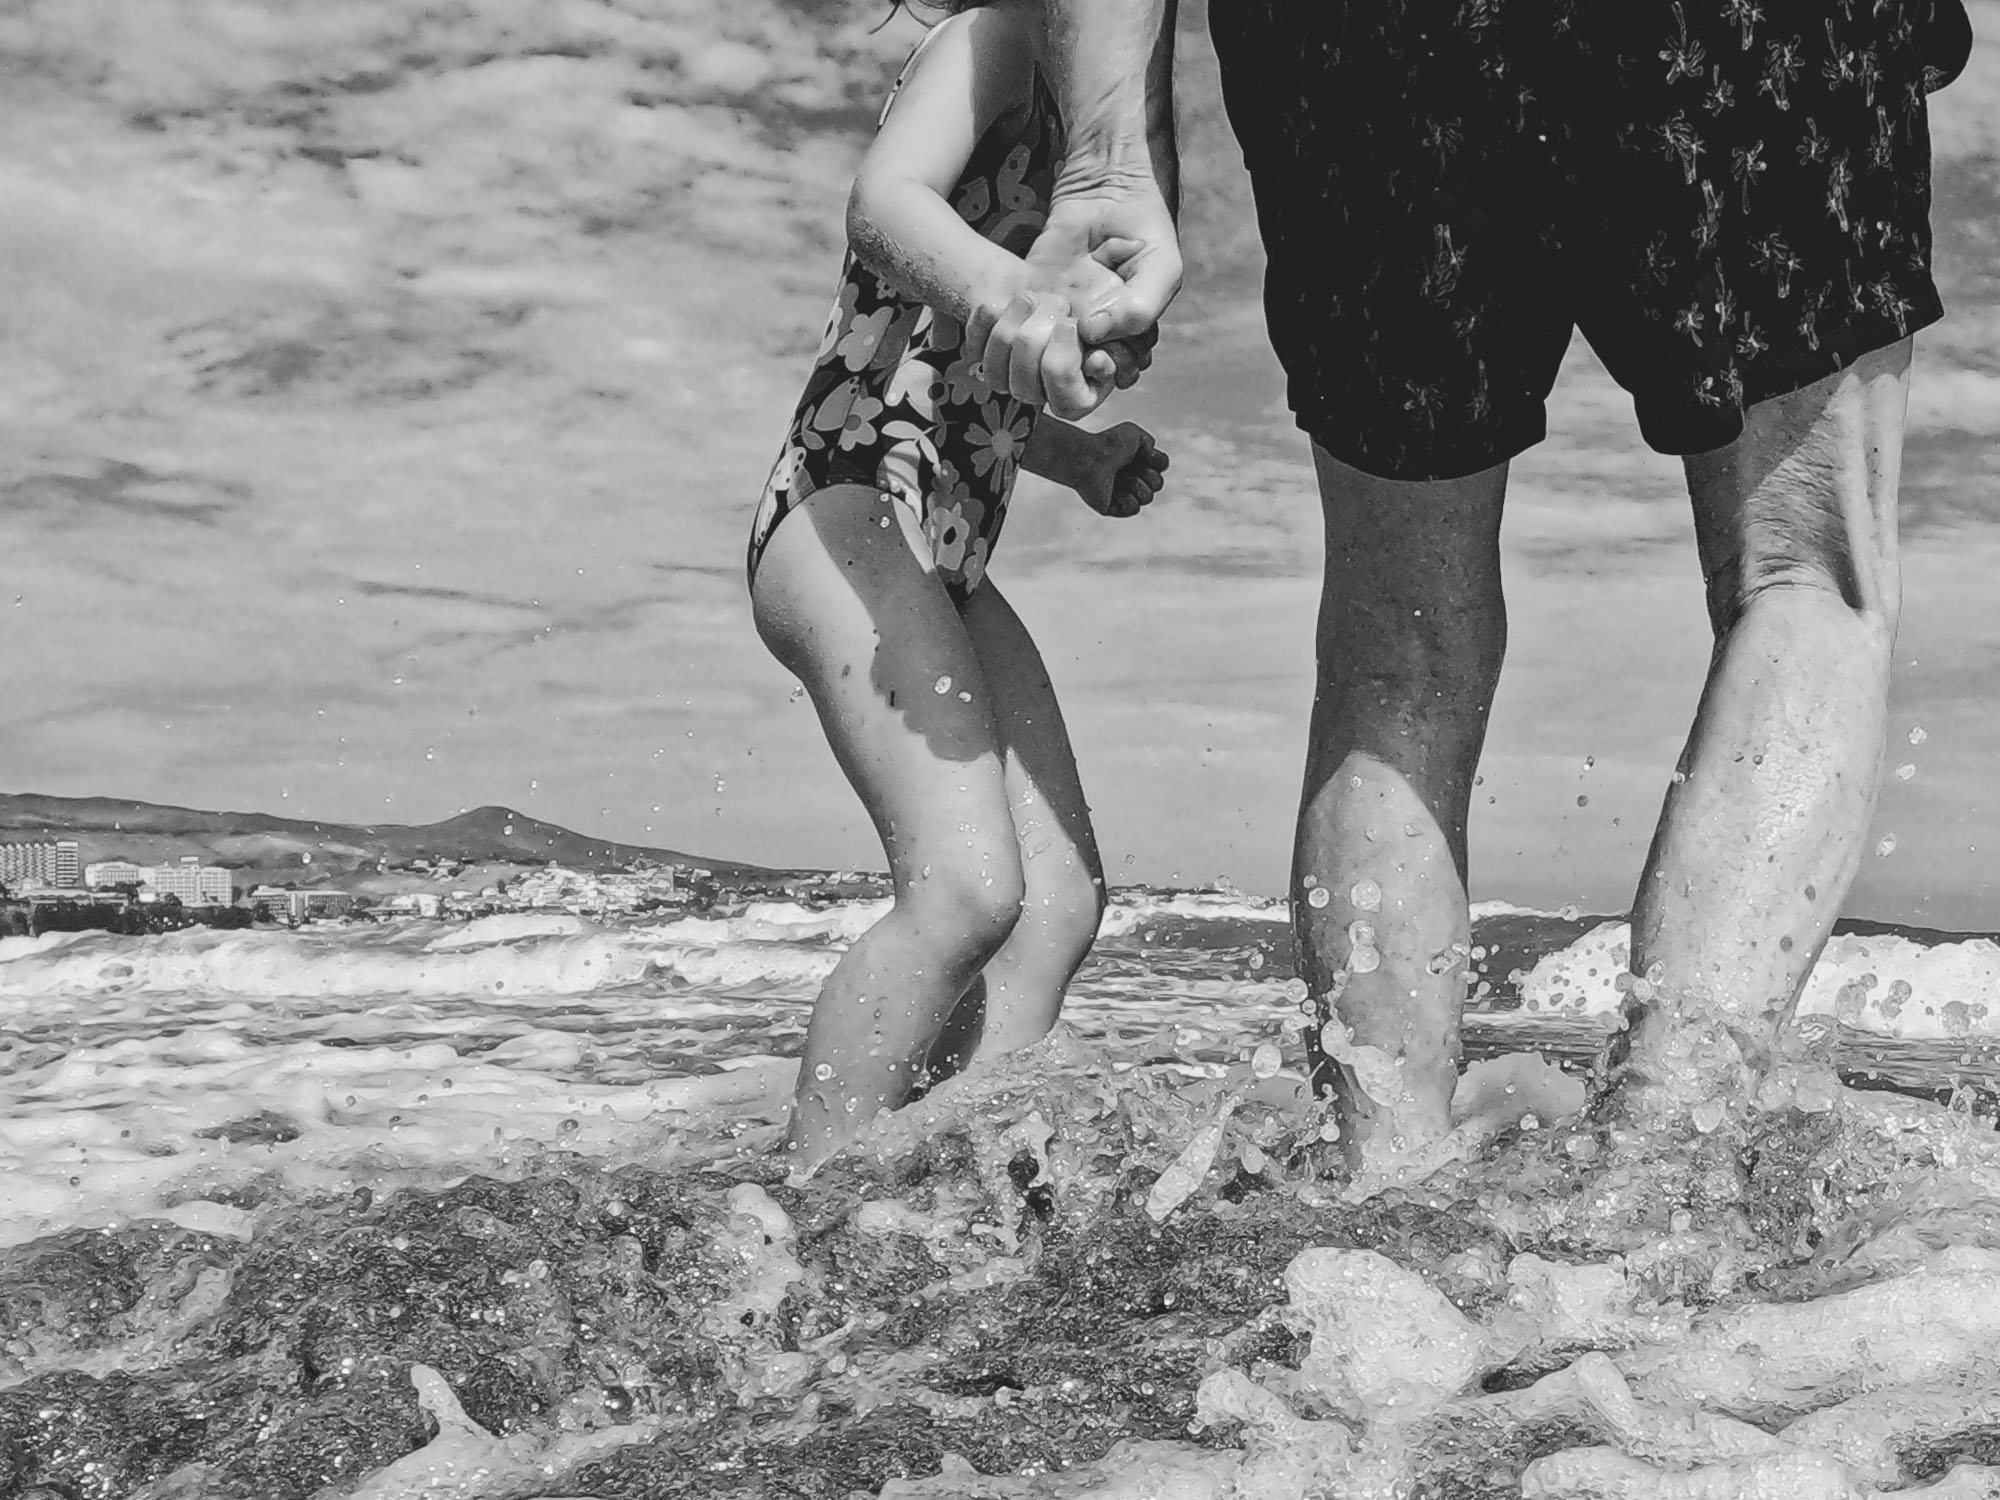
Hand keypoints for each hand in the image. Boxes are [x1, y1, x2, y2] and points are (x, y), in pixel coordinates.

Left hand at [966, 170, 1182, 418]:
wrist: (1105, 192)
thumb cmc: (1143, 232)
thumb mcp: (1160, 268)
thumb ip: (1139, 308)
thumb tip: (1090, 334)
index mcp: (1118, 354)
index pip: (1089, 396)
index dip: (1083, 381)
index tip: (1095, 353)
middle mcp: (1079, 353)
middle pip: (1049, 395)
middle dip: (1052, 364)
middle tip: (1066, 319)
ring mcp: (1045, 336)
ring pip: (1014, 378)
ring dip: (1020, 344)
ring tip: (1040, 300)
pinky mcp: (1017, 313)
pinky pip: (988, 346)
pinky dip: (991, 326)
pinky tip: (1011, 297)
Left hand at [1071, 422, 1167, 518]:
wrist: (1088, 458)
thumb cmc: (1108, 444)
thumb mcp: (1135, 434)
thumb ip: (1150, 442)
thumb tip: (1152, 457)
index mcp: (1136, 461)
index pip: (1162, 467)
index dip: (1158, 461)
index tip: (1145, 453)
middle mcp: (1130, 478)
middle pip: (1158, 484)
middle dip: (1148, 475)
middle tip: (1128, 467)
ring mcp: (1122, 493)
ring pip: (1148, 498)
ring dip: (1137, 486)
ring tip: (1119, 478)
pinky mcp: (1113, 508)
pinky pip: (1134, 509)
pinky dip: (1127, 499)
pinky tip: (1114, 490)